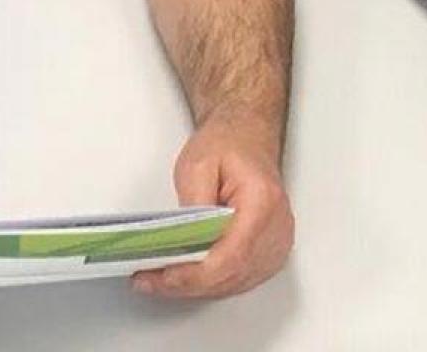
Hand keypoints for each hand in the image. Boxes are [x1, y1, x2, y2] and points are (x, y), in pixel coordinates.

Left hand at [133, 111, 294, 297]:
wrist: (246, 137)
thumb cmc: (228, 145)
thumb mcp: (197, 165)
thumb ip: (192, 203)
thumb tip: (182, 241)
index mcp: (262, 202)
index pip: (231, 255)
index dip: (196, 274)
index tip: (164, 276)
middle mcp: (276, 227)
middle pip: (232, 275)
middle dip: (188, 284)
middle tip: (150, 280)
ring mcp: (276, 242)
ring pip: (234, 283)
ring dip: (196, 288)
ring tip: (159, 279)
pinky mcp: (269, 251)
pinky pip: (239, 279)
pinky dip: (210, 283)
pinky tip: (185, 277)